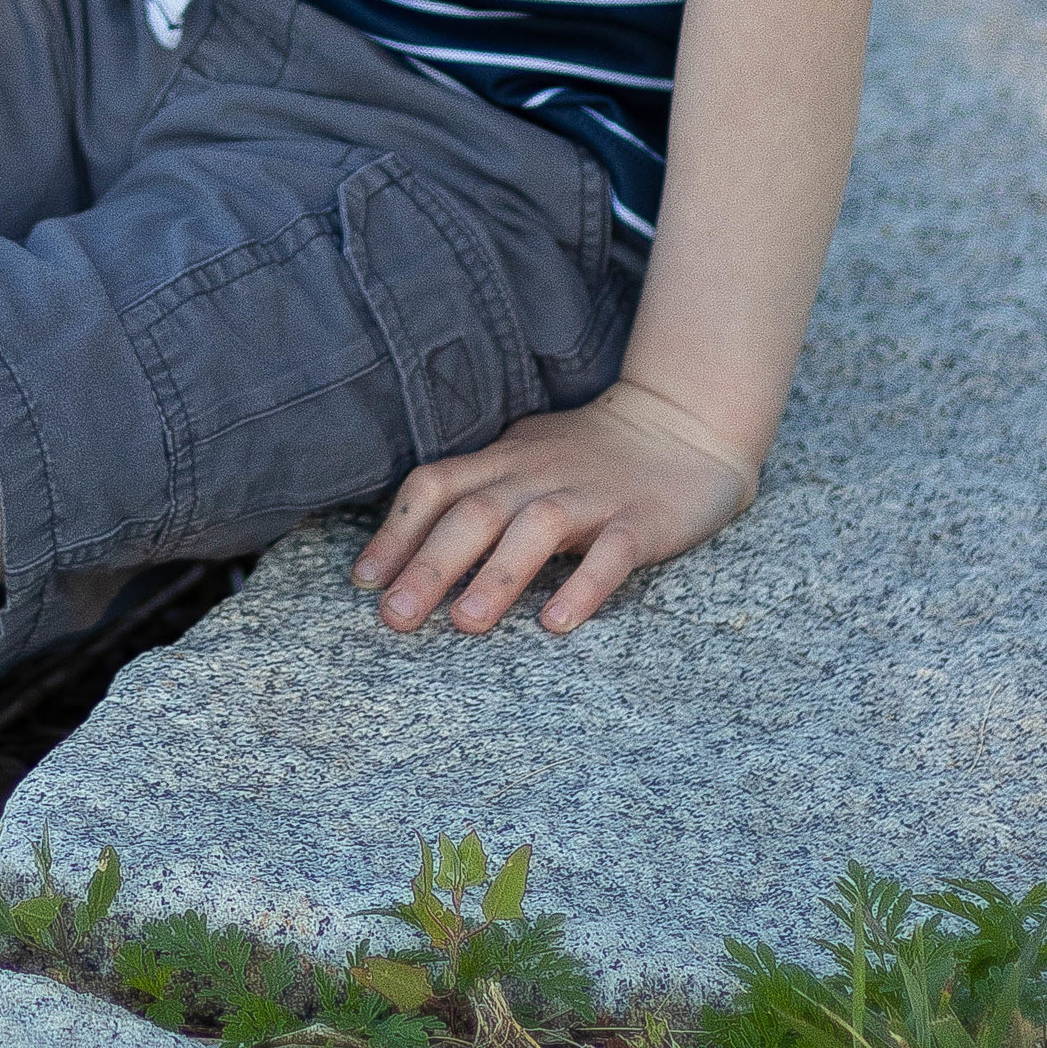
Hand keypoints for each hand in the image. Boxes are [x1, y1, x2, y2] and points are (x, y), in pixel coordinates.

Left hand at [350, 383, 756, 637]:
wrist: (683, 422)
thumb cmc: (588, 454)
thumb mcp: (522, 458)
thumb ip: (474, 490)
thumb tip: (405, 544)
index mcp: (503, 461)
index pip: (436, 485)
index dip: (396, 530)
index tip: (363, 581)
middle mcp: (537, 475)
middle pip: (474, 512)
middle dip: (429, 564)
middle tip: (394, 618)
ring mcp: (590, 496)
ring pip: (536, 529)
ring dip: (497, 575)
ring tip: (465, 624)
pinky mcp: (640, 521)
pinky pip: (611, 554)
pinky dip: (584, 586)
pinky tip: (559, 624)